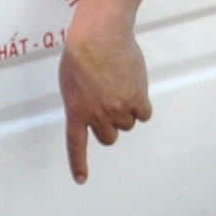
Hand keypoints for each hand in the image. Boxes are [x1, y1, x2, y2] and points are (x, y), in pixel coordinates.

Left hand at [58, 23, 151, 184]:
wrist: (99, 36)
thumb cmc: (82, 54)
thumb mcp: (71, 83)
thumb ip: (83, 102)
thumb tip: (97, 110)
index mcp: (75, 112)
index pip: (76, 145)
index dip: (79, 164)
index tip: (81, 179)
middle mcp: (96, 115)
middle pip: (110, 137)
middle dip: (111, 125)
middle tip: (111, 104)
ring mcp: (116, 109)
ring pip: (128, 124)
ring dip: (127, 112)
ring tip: (120, 87)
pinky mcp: (136, 98)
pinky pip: (144, 115)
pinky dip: (142, 106)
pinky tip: (135, 88)